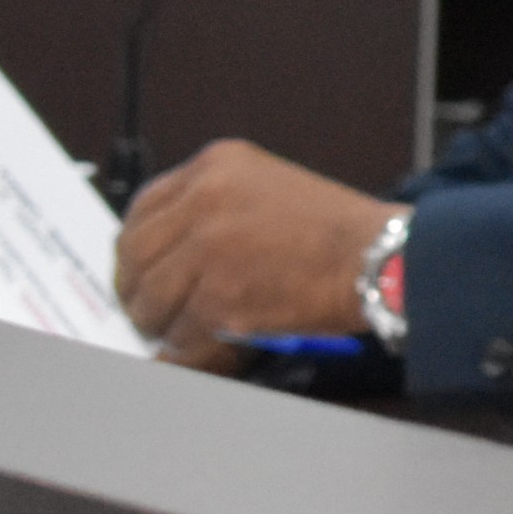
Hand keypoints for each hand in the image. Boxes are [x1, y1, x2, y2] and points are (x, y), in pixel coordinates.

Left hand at [113, 140, 393, 365]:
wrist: (378, 257)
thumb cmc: (342, 230)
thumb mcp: (271, 187)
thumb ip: (217, 205)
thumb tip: (173, 250)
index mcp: (217, 165)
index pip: (143, 208)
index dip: (135, 247)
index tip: (138, 267)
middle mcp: (205, 200)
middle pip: (133, 254)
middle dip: (135, 289)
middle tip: (146, 308)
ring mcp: (207, 249)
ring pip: (148, 298)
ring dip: (159, 322)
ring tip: (178, 330)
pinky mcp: (216, 298)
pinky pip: (178, 333)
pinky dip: (184, 348)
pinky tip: (200, 346)